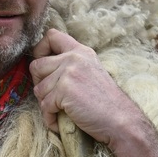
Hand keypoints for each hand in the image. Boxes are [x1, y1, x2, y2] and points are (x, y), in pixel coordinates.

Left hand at [30, 29, 141, 145]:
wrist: (121, 120)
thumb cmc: (104, 102)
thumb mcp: (90, 71)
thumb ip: (71, 64)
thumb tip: (41, 68)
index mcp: (80, 51)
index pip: (51, 35)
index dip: (40, 50)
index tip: (44, 67)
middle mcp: (73, 58)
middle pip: (36, 65)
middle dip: (39, 84)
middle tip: (50, 97)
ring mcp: (68, 73)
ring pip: (38, 88)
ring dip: (45, 104)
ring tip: (59, 111)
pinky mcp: (64, 90)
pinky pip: (44, 105)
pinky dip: (49, 118)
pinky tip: (59, 121)